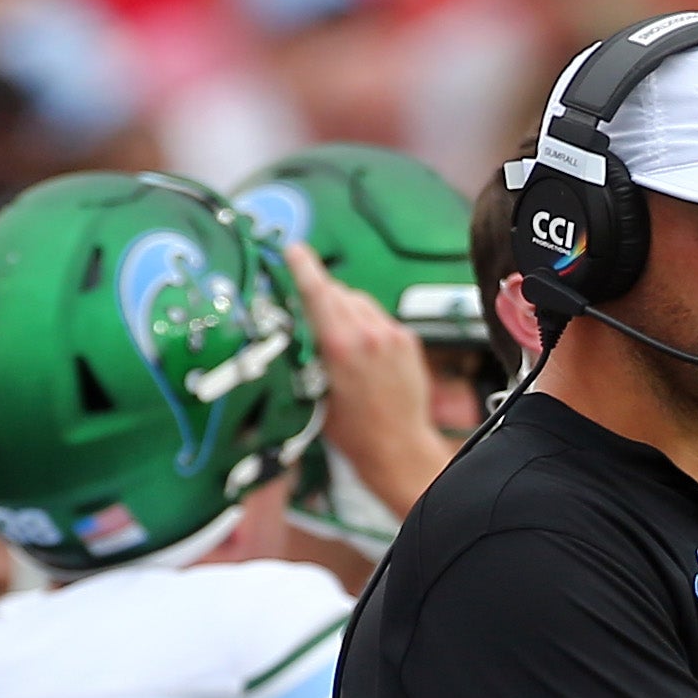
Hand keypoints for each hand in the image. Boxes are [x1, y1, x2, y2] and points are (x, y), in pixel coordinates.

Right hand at [287, 244, 444, 518]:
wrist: (398, 448)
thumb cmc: (352, 431)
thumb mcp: (312, 391)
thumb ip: (305, 351)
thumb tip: (290, 326)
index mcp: (340, 346)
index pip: (317, 291)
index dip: (302, 266)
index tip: (293, 249)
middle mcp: (369, 334)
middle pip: (337, 291)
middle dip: (320, 293)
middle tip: (308, 309)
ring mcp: (392, 335)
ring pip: (358, 301)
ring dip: (344, 309)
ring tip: (337, 340)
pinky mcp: (407, 340)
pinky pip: (378, 318)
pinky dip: (365, 324)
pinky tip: (362, 351)